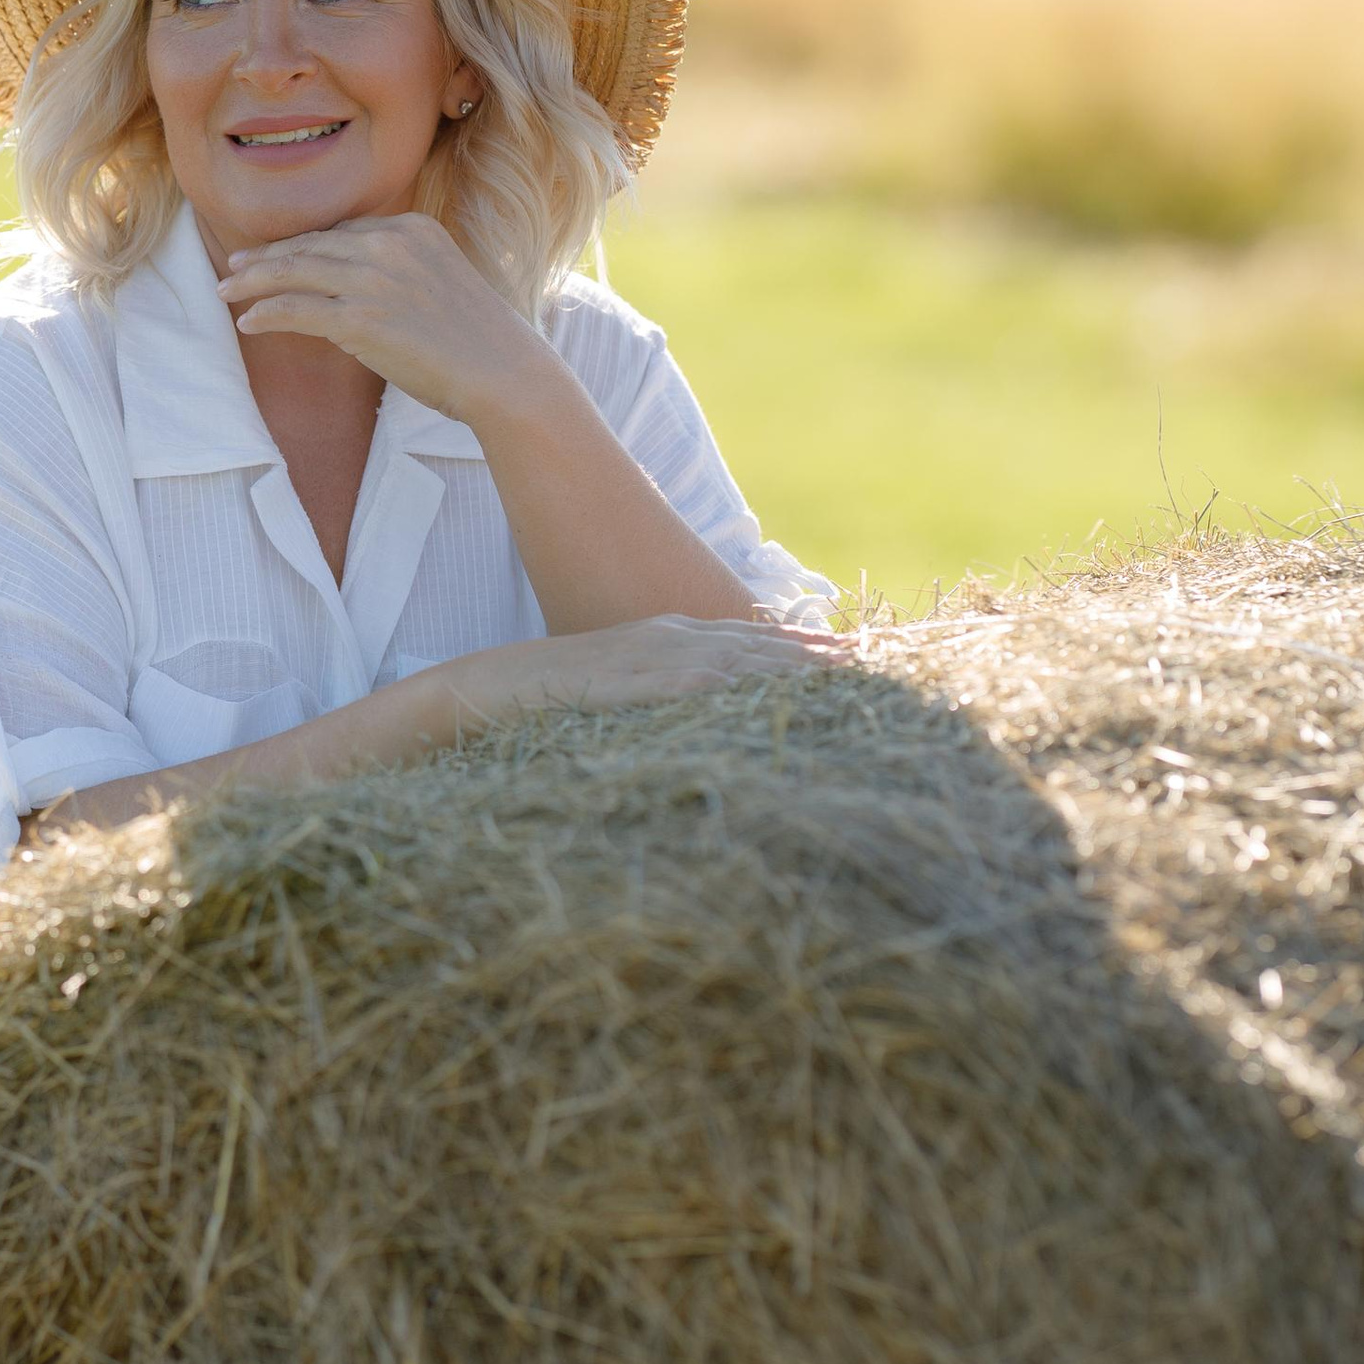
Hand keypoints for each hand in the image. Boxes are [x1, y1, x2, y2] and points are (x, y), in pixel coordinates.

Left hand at [217, 210, 553, 428]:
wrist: (502, 371)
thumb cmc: (476, 337)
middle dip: (266, 258)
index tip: (274, 254)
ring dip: (253, 282)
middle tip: (234, 267)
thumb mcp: (440, 278)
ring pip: (295, 272)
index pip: (340, 232)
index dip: (300, 244)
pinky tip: (248, 321)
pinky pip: (297, 310)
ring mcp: (373, 279)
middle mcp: (389, 244)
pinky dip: (266, 313)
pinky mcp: (361, 318)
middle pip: (310, 245)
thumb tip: (348, 282)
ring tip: (227, 290)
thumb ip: (398, 267)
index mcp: (411, 227)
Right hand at [439, 618, 850, 730]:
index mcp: (667, 639)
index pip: (749, 640)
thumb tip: (700, 724)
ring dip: (799, 667)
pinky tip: (778, 694)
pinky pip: (703, 683)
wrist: (487, 687)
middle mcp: (670, 639)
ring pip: (744, 658)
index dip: (801, 647)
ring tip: (852, 676)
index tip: (851, 656)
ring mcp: (655, 657)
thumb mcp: (616, 694)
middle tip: (877, 663)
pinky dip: (746, 686)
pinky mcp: (638, 681)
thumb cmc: (546, 699)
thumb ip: (660, 698)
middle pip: (760, 644)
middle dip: (817, 654)